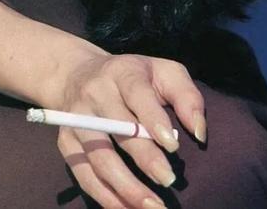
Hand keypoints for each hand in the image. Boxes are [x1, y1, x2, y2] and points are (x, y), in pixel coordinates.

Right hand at [57, 51, 205, 208]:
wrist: (80, 74)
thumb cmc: (135, 77)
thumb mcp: (164, 72)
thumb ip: (186, 96)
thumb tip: (200, 132)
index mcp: (123, 72)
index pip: (137, 94)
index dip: (154, 120)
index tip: (173, 145)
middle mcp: (96, 94)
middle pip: (118, 130)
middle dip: (144, 158)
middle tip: (169, 181)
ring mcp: (76, 120)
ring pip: (99, 158)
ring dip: (125, 186)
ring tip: (151, 206)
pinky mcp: (66, 143)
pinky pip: (84, 175)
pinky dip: (105, 196)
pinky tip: (127, 208)